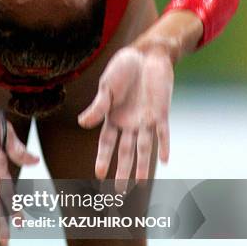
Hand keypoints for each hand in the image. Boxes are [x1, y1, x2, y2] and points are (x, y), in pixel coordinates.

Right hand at [78, 45, 173, 184]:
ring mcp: (146, 119)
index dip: (103, 159)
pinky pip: (163, 132)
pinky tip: (164, 160)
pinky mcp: (161, 112)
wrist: (146, 53)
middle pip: (125, 152)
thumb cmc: (123, 68)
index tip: (98, 175)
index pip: (106, 143)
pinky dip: (163, 145)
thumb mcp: (107, 87)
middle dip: (122, 171)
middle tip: (119, 192)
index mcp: (113, 118)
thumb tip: (81, 124)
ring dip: (143, 165)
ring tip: (140, 184)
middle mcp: (129, 123)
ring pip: (144, 147)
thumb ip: (98, 107)